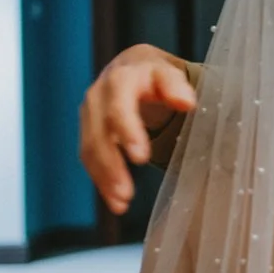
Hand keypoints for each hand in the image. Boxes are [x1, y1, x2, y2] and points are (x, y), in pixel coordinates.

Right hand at [79, 44, 197, 213]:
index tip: (141, 159)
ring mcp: (89, 114)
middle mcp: (98, 95)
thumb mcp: (169, 74)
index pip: (119, 105)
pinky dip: (101, 182)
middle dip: (112, 163)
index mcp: (121, 78)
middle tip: (127, 192)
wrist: (132, 68)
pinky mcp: (87, 131)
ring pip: (90, 148)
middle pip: (100, 132)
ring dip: (104, 177)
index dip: (128, 131)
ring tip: (122, 202)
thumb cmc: (156, 76)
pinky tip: (117, 204)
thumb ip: (176, 86)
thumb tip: (186, 103)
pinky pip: (89, 158)